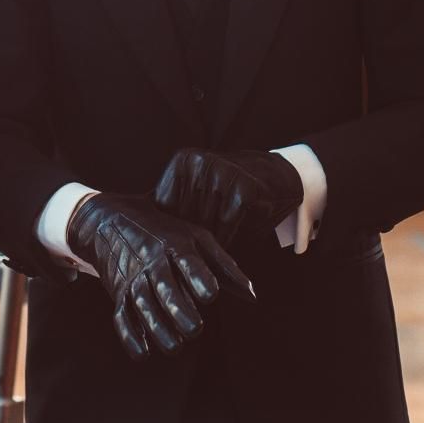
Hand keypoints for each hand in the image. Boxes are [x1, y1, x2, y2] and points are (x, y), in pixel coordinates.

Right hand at [65, 193, 254, 360]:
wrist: (111, 219)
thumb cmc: (166, 232)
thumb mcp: (197, 238)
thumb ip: (225, 267)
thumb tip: (252, 297)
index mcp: (176, 245)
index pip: (188, 261)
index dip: (198, 278)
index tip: (211, 295)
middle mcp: (152, 261)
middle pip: (164, 286)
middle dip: (177, 308)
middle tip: (196, 330)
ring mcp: (133, 276)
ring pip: (143, 304)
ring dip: (157, 327)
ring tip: (175, 347)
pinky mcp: (119, 292)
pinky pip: (120, 314)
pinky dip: (129, 335)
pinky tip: (143, 354)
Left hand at [152, 149, 304, 243]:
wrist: (275, 175)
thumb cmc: (228, 192)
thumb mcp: (198, 191)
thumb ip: (175, 209)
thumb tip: (148, 240)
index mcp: (182, 162)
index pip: (165, 208)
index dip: (168, 232)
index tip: (168, 250)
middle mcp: (200, 163)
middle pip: (184, 217)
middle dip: (187, 240)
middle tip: (188, 259)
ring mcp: (223, 173)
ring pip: (205, 224)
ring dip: (206, 244)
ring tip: (206, 256)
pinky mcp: (244, 188)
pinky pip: (227, 226)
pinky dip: (227, 239)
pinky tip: (226, 245)